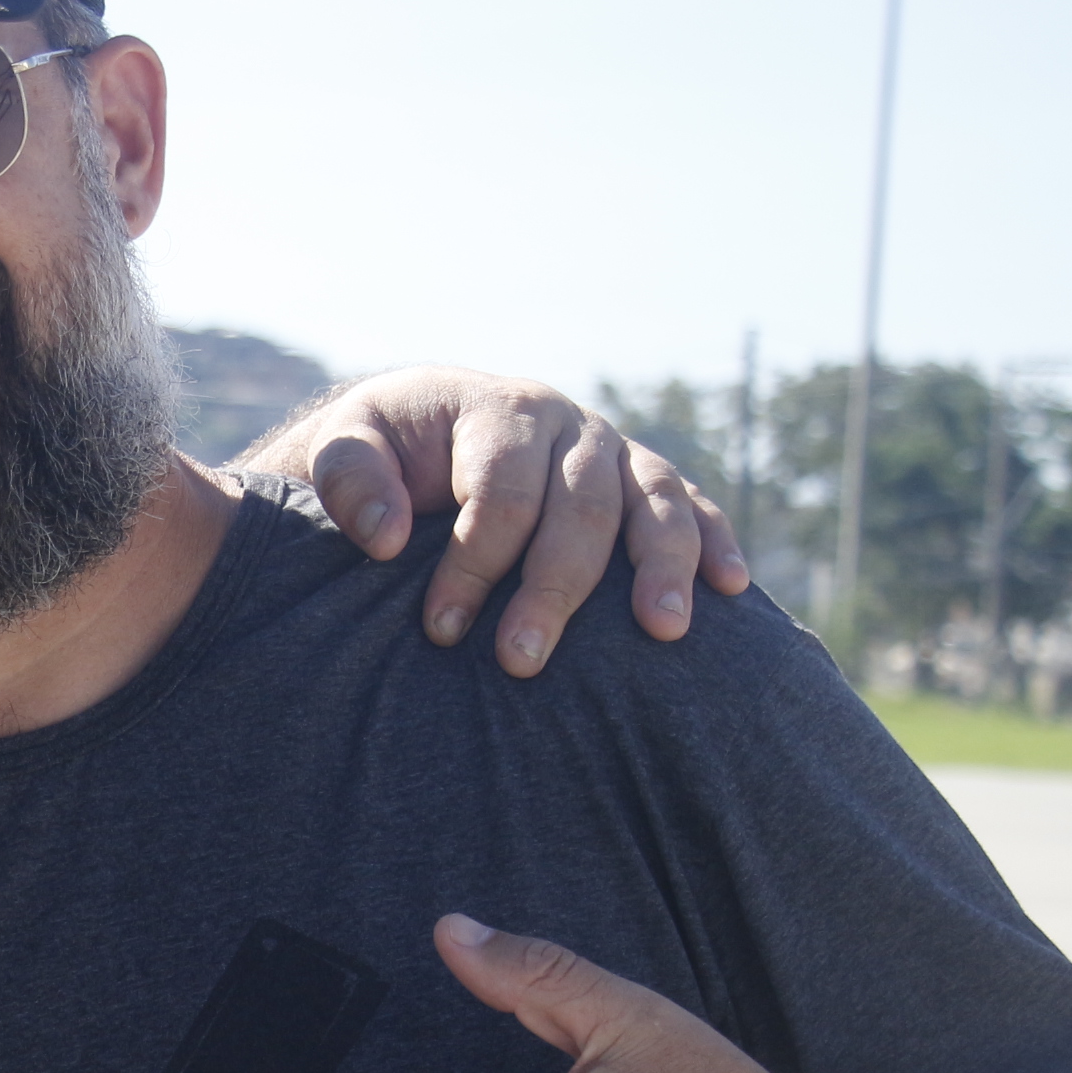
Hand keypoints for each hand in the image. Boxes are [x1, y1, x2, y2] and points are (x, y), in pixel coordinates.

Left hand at [238, 366, 750, 675]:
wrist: (416, 435)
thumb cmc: (379, 453)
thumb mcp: (341, 448)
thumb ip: (347, 480)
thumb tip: (383, 538)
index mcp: (499, 410)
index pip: (500, 490)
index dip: (474, 561)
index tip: (440, 629)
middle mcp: (567, 426)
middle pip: (580, 505)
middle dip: (553, 587)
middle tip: (520, 661)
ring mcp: (613, 453)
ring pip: (653, 501)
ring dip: (661, 566)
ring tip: (661, 631)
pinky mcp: (639, 484)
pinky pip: (688, 507)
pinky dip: (711, 542)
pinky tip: (730, 589)